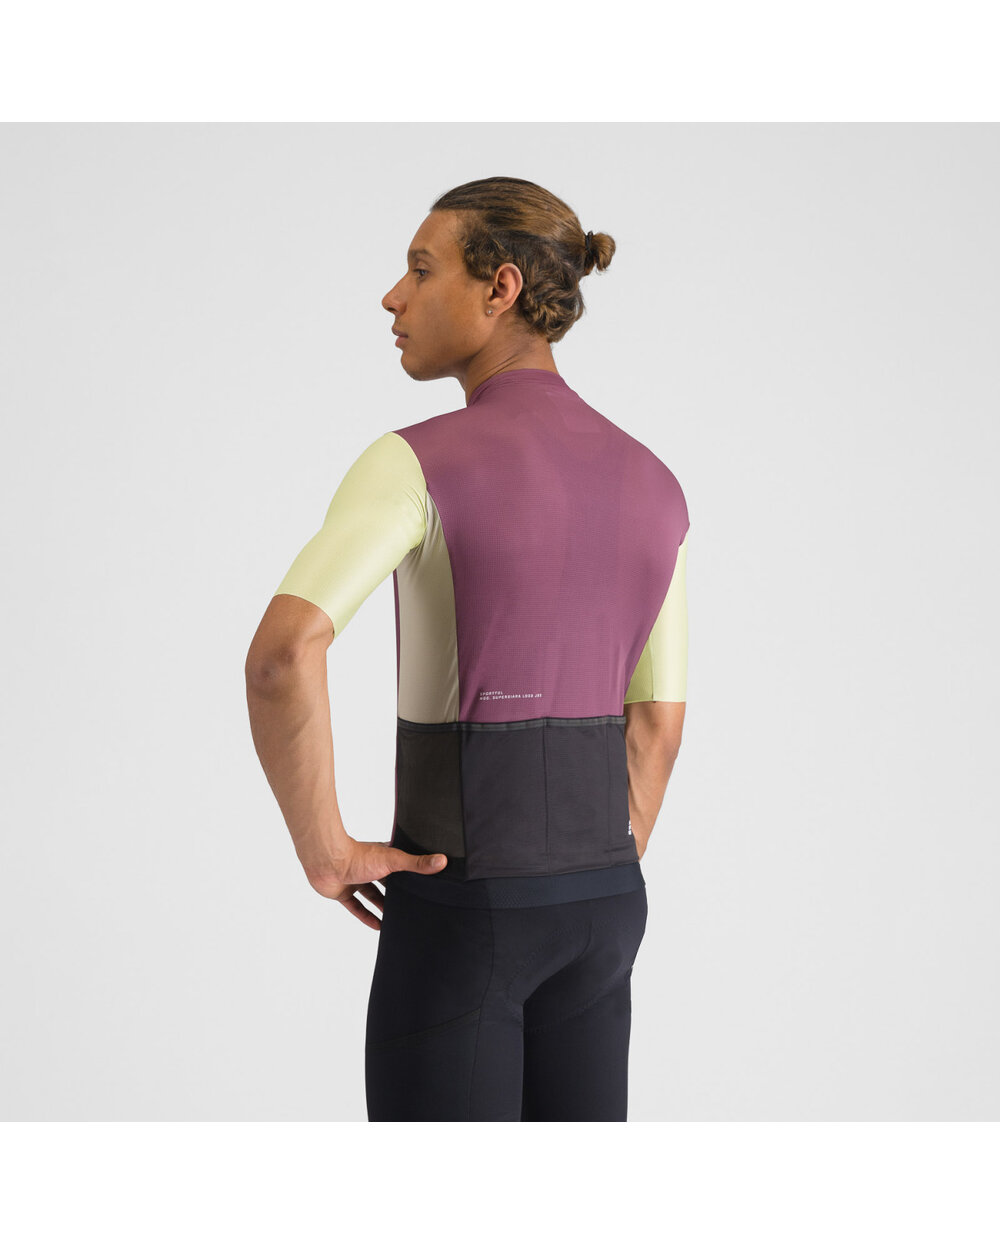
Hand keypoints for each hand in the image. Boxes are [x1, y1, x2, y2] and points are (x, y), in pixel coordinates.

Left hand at [306, 838, 447, 929]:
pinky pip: (356, 906)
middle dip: (396, 892)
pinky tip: (376, 926)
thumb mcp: (393, 860)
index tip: (424, 884)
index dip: (411, 873)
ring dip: (382, 906)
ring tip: (396, 919)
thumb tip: (443, 860)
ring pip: (371, 895)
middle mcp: (369, 867)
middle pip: (386, 882)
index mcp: (383, 857)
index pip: (401, 865)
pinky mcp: (342, 892)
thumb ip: (417, 863)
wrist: (327, 862)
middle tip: (411, 905)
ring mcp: (355, 880)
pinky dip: (365, 916)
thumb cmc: (358, 856)